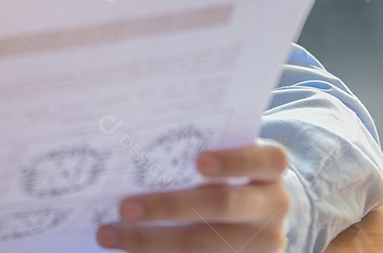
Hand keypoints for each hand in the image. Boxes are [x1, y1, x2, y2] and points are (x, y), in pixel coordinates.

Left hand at [95, 138, 290, 251]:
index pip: (267, 160)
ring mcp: (262, 242)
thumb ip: (195, 146)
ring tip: (109, 235)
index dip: (234, 161)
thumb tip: (133, 141)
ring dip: (151, 241)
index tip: (198, 161)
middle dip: (169, 207)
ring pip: (204, 244)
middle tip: (125, 208)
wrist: (258, 209)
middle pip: (222, 205)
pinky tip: (127, 252)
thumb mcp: (224, 151)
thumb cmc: (226, 166)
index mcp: (270, 168)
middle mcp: (273, 206)